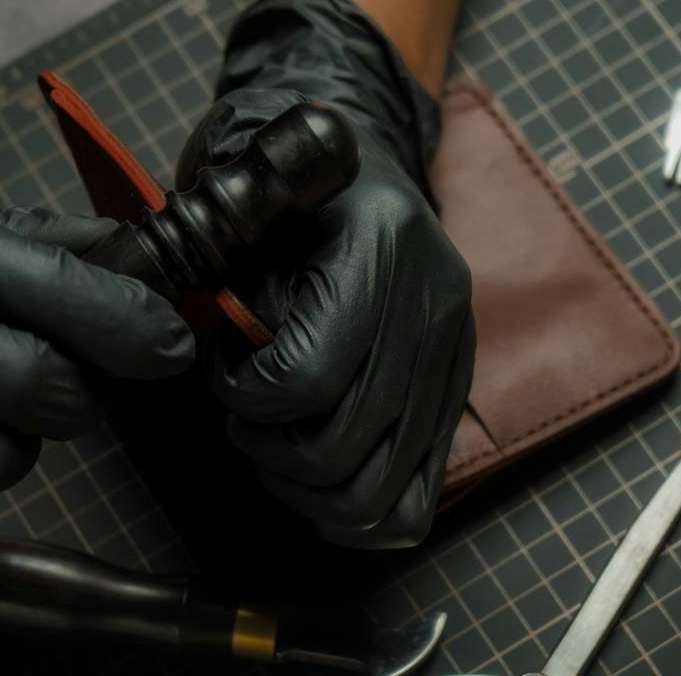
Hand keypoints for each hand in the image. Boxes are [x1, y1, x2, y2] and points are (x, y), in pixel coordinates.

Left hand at [178, 0, 474, 547]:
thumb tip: (225, 371)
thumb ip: (230, 287)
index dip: (242, 393)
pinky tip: (316, 477)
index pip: (305, 378)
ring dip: (305, 489)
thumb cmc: (291, 194)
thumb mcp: (246, 214)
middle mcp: (432, 304)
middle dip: (266, 446)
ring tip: (276, 443)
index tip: (222, 364)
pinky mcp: (457, 391)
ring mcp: (455, 355)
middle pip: (340, 448)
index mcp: (380, 244)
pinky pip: (416, 501)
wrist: (366, 169)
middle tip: (242, 410)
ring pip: (376, 495)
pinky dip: (357, 511)